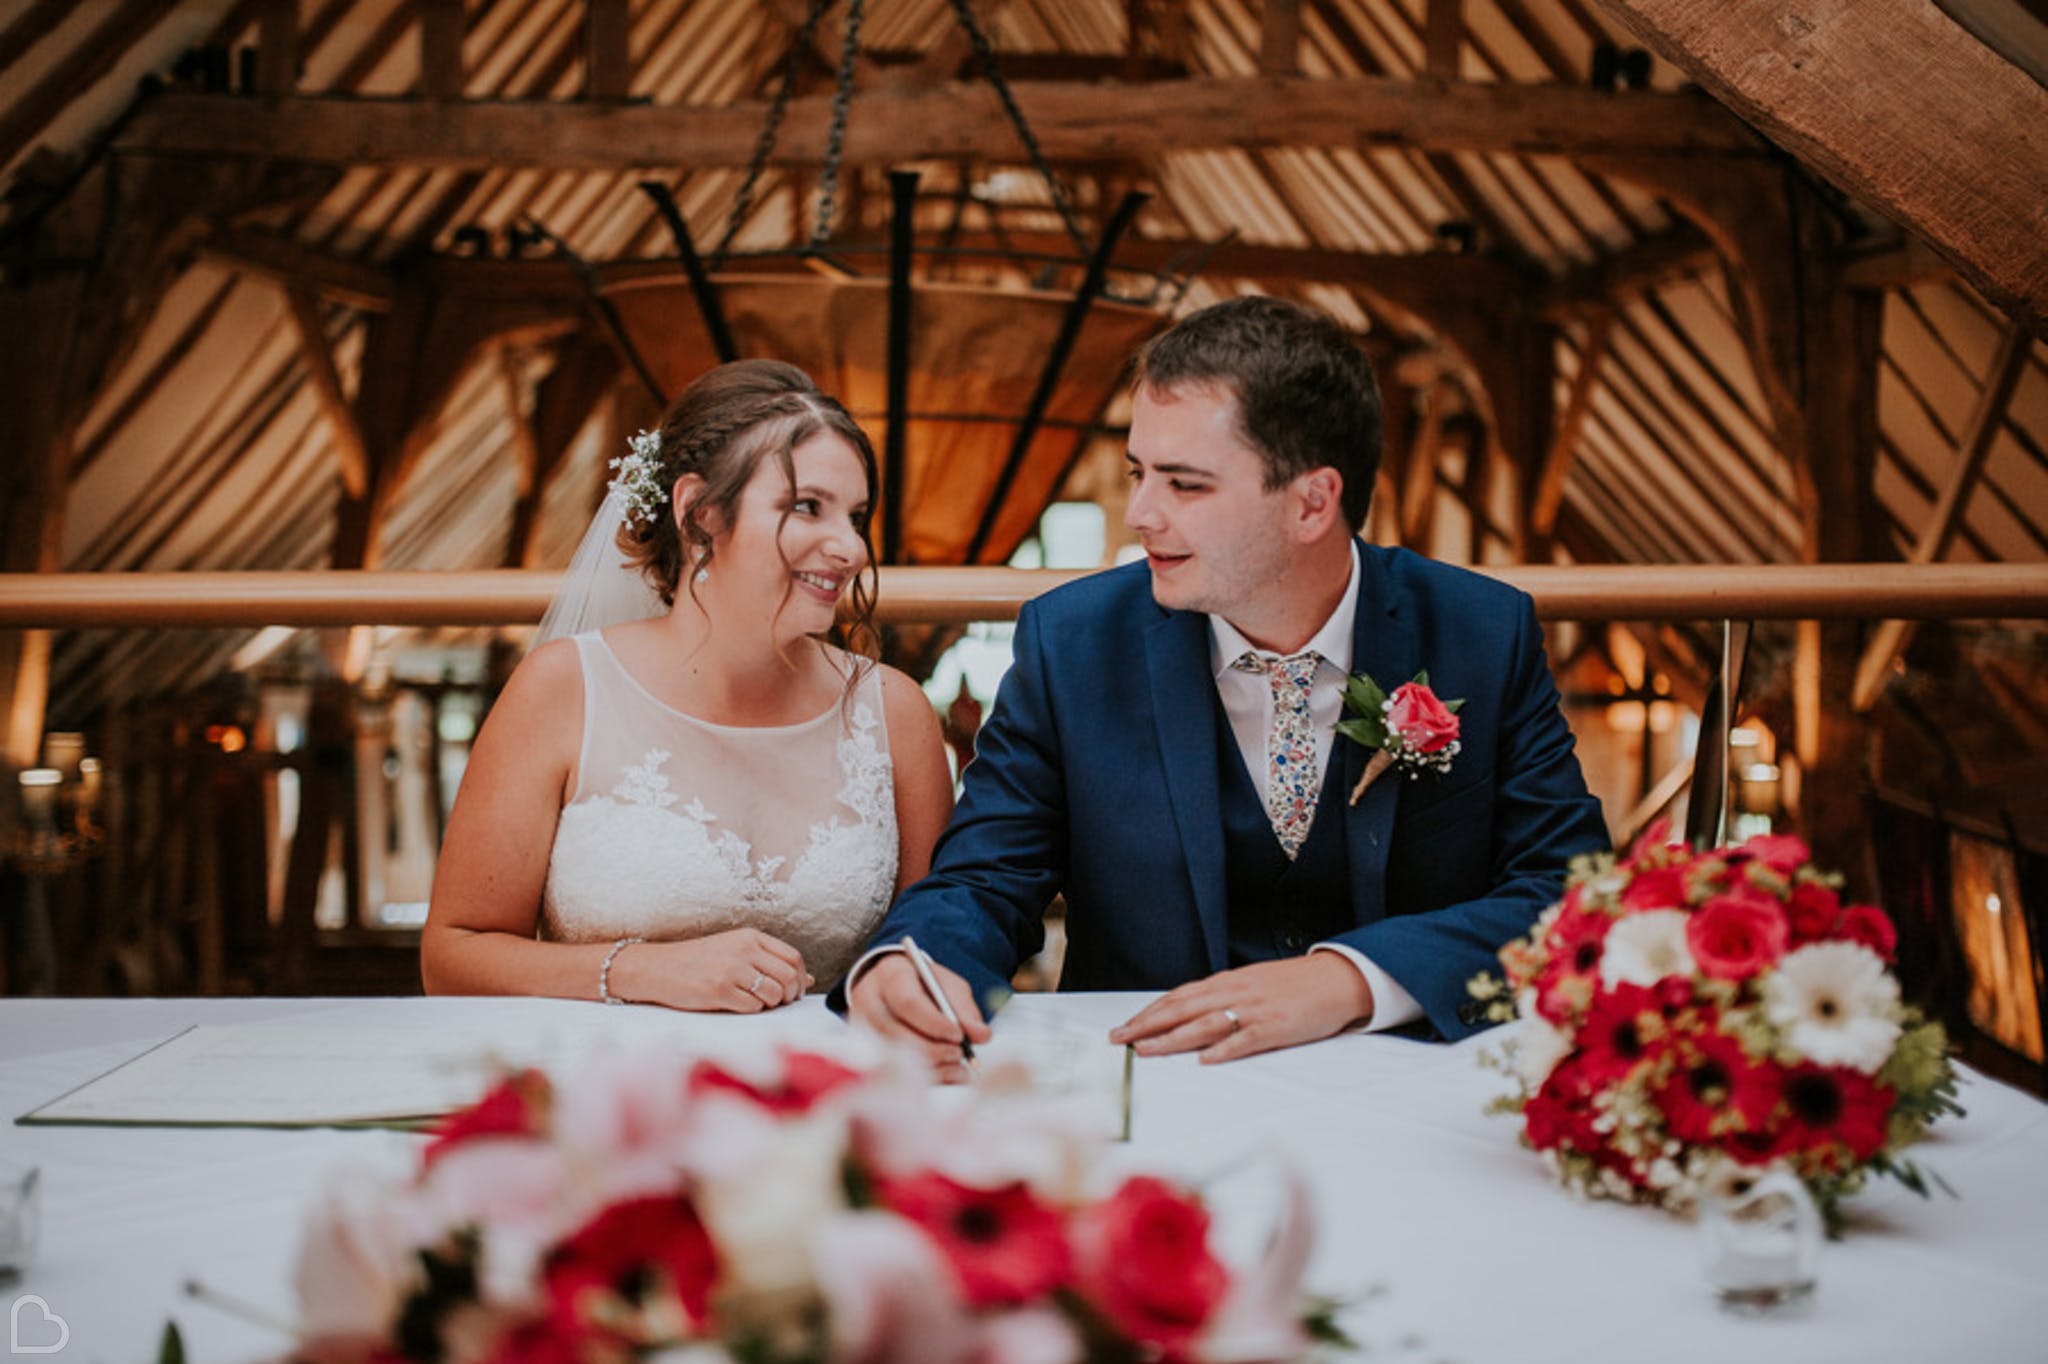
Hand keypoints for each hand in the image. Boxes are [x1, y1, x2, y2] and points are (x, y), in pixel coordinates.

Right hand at [612, 929, 811, 1012]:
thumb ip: (770, 961)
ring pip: (774, 994)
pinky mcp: (719, 991)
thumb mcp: (735, 950)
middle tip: (781, 1002)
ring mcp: (731, 970)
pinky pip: (753, 1007)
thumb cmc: (698, 961)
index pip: (793, 957)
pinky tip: (738, 1004)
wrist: (658, 967)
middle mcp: (744, 950)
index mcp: (750, 937)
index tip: (796, 989)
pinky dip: (752, 1010)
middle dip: (790, 995)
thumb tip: (808, 979)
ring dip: (771, 1004)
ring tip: (757, 1002)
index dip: (800, 978)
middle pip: (788, 977)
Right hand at [847, 952, 990, 1083]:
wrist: (890, 985)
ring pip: (894, 1057)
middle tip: (959, 1053)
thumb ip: (964, 1008)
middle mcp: (868, 1003)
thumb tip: (982, 1036)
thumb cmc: (921, 984)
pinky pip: (895, 1073)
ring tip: (958, 1066)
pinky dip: (926, 1078)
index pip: (907, 1002)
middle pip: (896, 1034)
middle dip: (933, 1049)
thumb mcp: (945, 984)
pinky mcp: (866, 1052)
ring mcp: (861, 1030)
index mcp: (890, 976)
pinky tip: (948, 1075)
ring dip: (932, 1067)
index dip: (934, 1023)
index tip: (958, 1035)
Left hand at [1109, 954, 1373, 1063]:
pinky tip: (1206, 1060)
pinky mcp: (1277, 1026)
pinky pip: (1247, 1038)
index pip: (1179, 997)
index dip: (1149, 1012)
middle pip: (1183, 1009)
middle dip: (1147, 1025)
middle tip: (1119, 1040)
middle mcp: (1235, 992)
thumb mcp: (1250, 984)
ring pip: (1206, 1023)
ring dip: (1173, 1038)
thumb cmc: (1291, 985)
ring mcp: (1255, 1009)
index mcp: (1227, 982)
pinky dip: (1225, 1049)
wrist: (1336, 979)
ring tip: (1147, 1050)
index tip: (1124, 1027)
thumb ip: (1220, 998)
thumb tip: (1187, 1016)